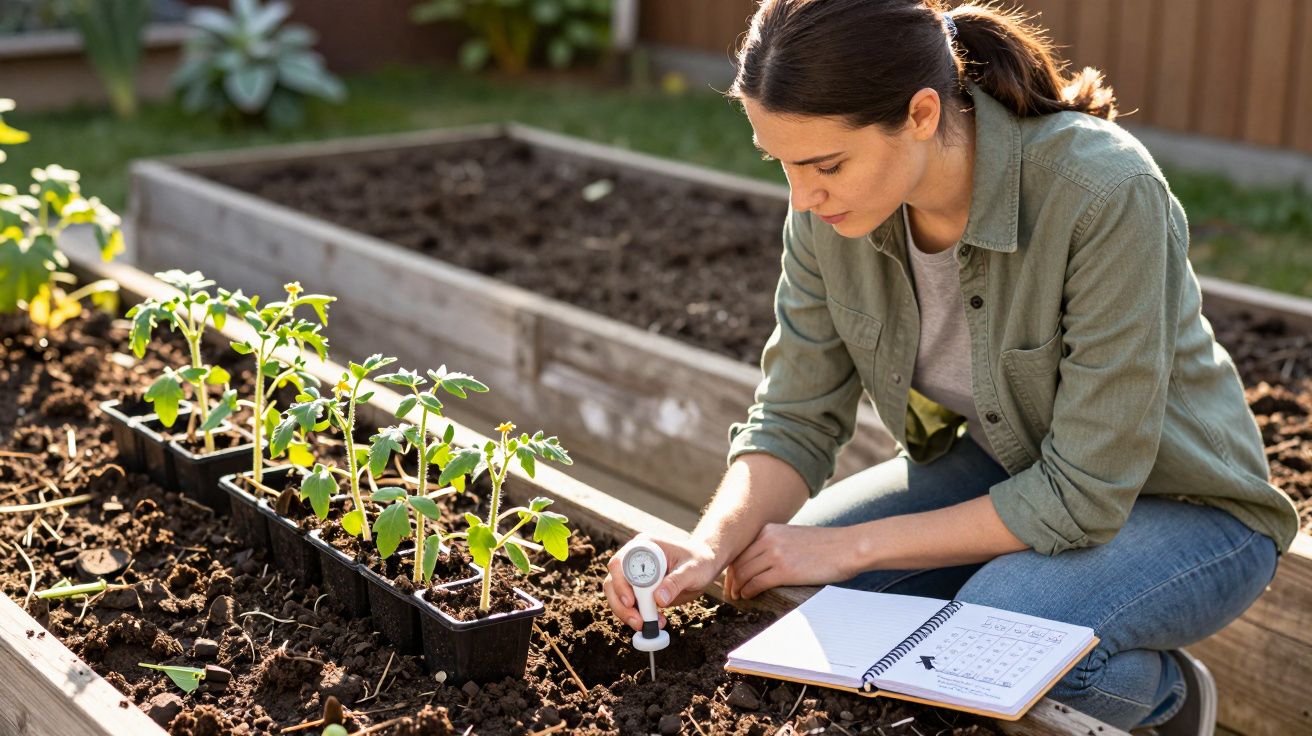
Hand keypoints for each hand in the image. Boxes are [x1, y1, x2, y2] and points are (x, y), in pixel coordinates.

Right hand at [602, 534, 719, 631]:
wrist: (705, 566)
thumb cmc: (700, 561)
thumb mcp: (693, 570)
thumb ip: (676, 582)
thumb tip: (658, 600)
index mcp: (644, 547)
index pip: (620, 563)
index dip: (620, 582)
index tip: (630, 601)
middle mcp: (634, 560)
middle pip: (613, 582)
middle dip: (621, 605)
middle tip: (638, 622)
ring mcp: (635, 576)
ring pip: (617, 596)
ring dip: (627, 614)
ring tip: (647, 626)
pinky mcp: (640, 591)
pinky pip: (630, 606)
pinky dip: (638, 617)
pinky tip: (655, 623)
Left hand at [726, 523, 862, 599]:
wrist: (847, 547)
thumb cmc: (825, 545)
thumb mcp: (794, 536)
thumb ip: (775, 543)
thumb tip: (760, 561)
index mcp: (769, 529)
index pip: (740, 550)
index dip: (732, 567)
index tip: (731, 579)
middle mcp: (768, 539)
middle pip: (738, 562)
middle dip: (731, 580)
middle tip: (731, 593)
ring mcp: (775, 554)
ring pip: (744, 574)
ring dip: (738, 588)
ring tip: (738, 597)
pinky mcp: (784, 570)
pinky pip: (756, 583)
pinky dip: (749, 592)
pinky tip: (749, 596)